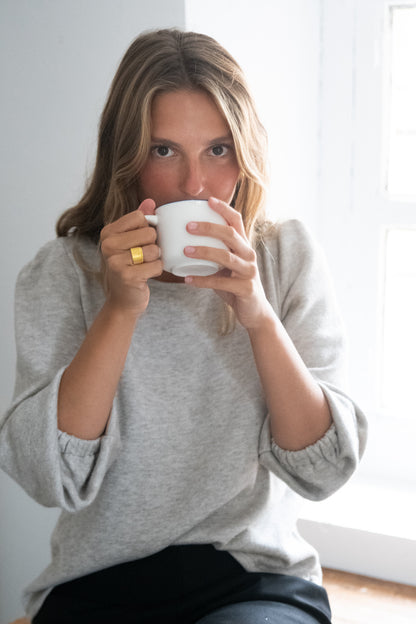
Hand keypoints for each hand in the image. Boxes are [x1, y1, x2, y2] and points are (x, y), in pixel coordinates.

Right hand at [99, 199, 162, 317]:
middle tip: (142, 257)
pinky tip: (146, 276)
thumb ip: (140, 220)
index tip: (139, 241)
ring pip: (154, 249)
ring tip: (143, 266)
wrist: (123, 299)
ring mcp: (115, 261)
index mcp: (108, 232)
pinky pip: (156, 266)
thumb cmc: (130, 266)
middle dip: (153, 245)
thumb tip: (150, 201)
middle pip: (149, 232)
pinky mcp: (127, 276)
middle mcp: (108, 245)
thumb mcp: (131, 241)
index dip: (147, 228)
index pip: (140, 217)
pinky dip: (156, 271)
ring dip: (155, 259)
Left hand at [183, 197, 273, 328]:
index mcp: (244, 246)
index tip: (208, 200)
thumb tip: (182, 242)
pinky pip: (222, 282)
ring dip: (204, 252)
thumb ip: (213, 253)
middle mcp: (249, 255)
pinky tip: (188, 280)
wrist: (254, 311)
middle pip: (230, 234)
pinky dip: (203, 280)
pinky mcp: (246, 288)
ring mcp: (249, 271)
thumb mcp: (226, 266)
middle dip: (209, 228)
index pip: (237, 221)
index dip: (224, 209)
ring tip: (185, 250)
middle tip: (188, 226)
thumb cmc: (234, 285)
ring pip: (226, 257)